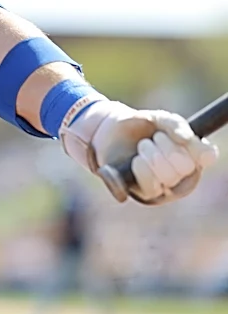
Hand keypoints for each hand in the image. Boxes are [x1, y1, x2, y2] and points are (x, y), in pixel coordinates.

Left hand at [60, 100, 218, 204]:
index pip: (206, 155)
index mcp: (192, 155)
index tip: (182, 137)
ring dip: (153, 156)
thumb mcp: (157, 119)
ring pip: (168, 178)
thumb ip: (174, 124)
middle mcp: (183, 174)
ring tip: (143, 146)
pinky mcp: (145, 194)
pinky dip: (143, 170)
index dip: (197, 148)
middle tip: (154, 138)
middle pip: (185, 166)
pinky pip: (151, 188)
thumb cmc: (138, 126)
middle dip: (167, 148)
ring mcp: (164, 186)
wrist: (108, 131)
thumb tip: (187, 138)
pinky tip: (136, 161)